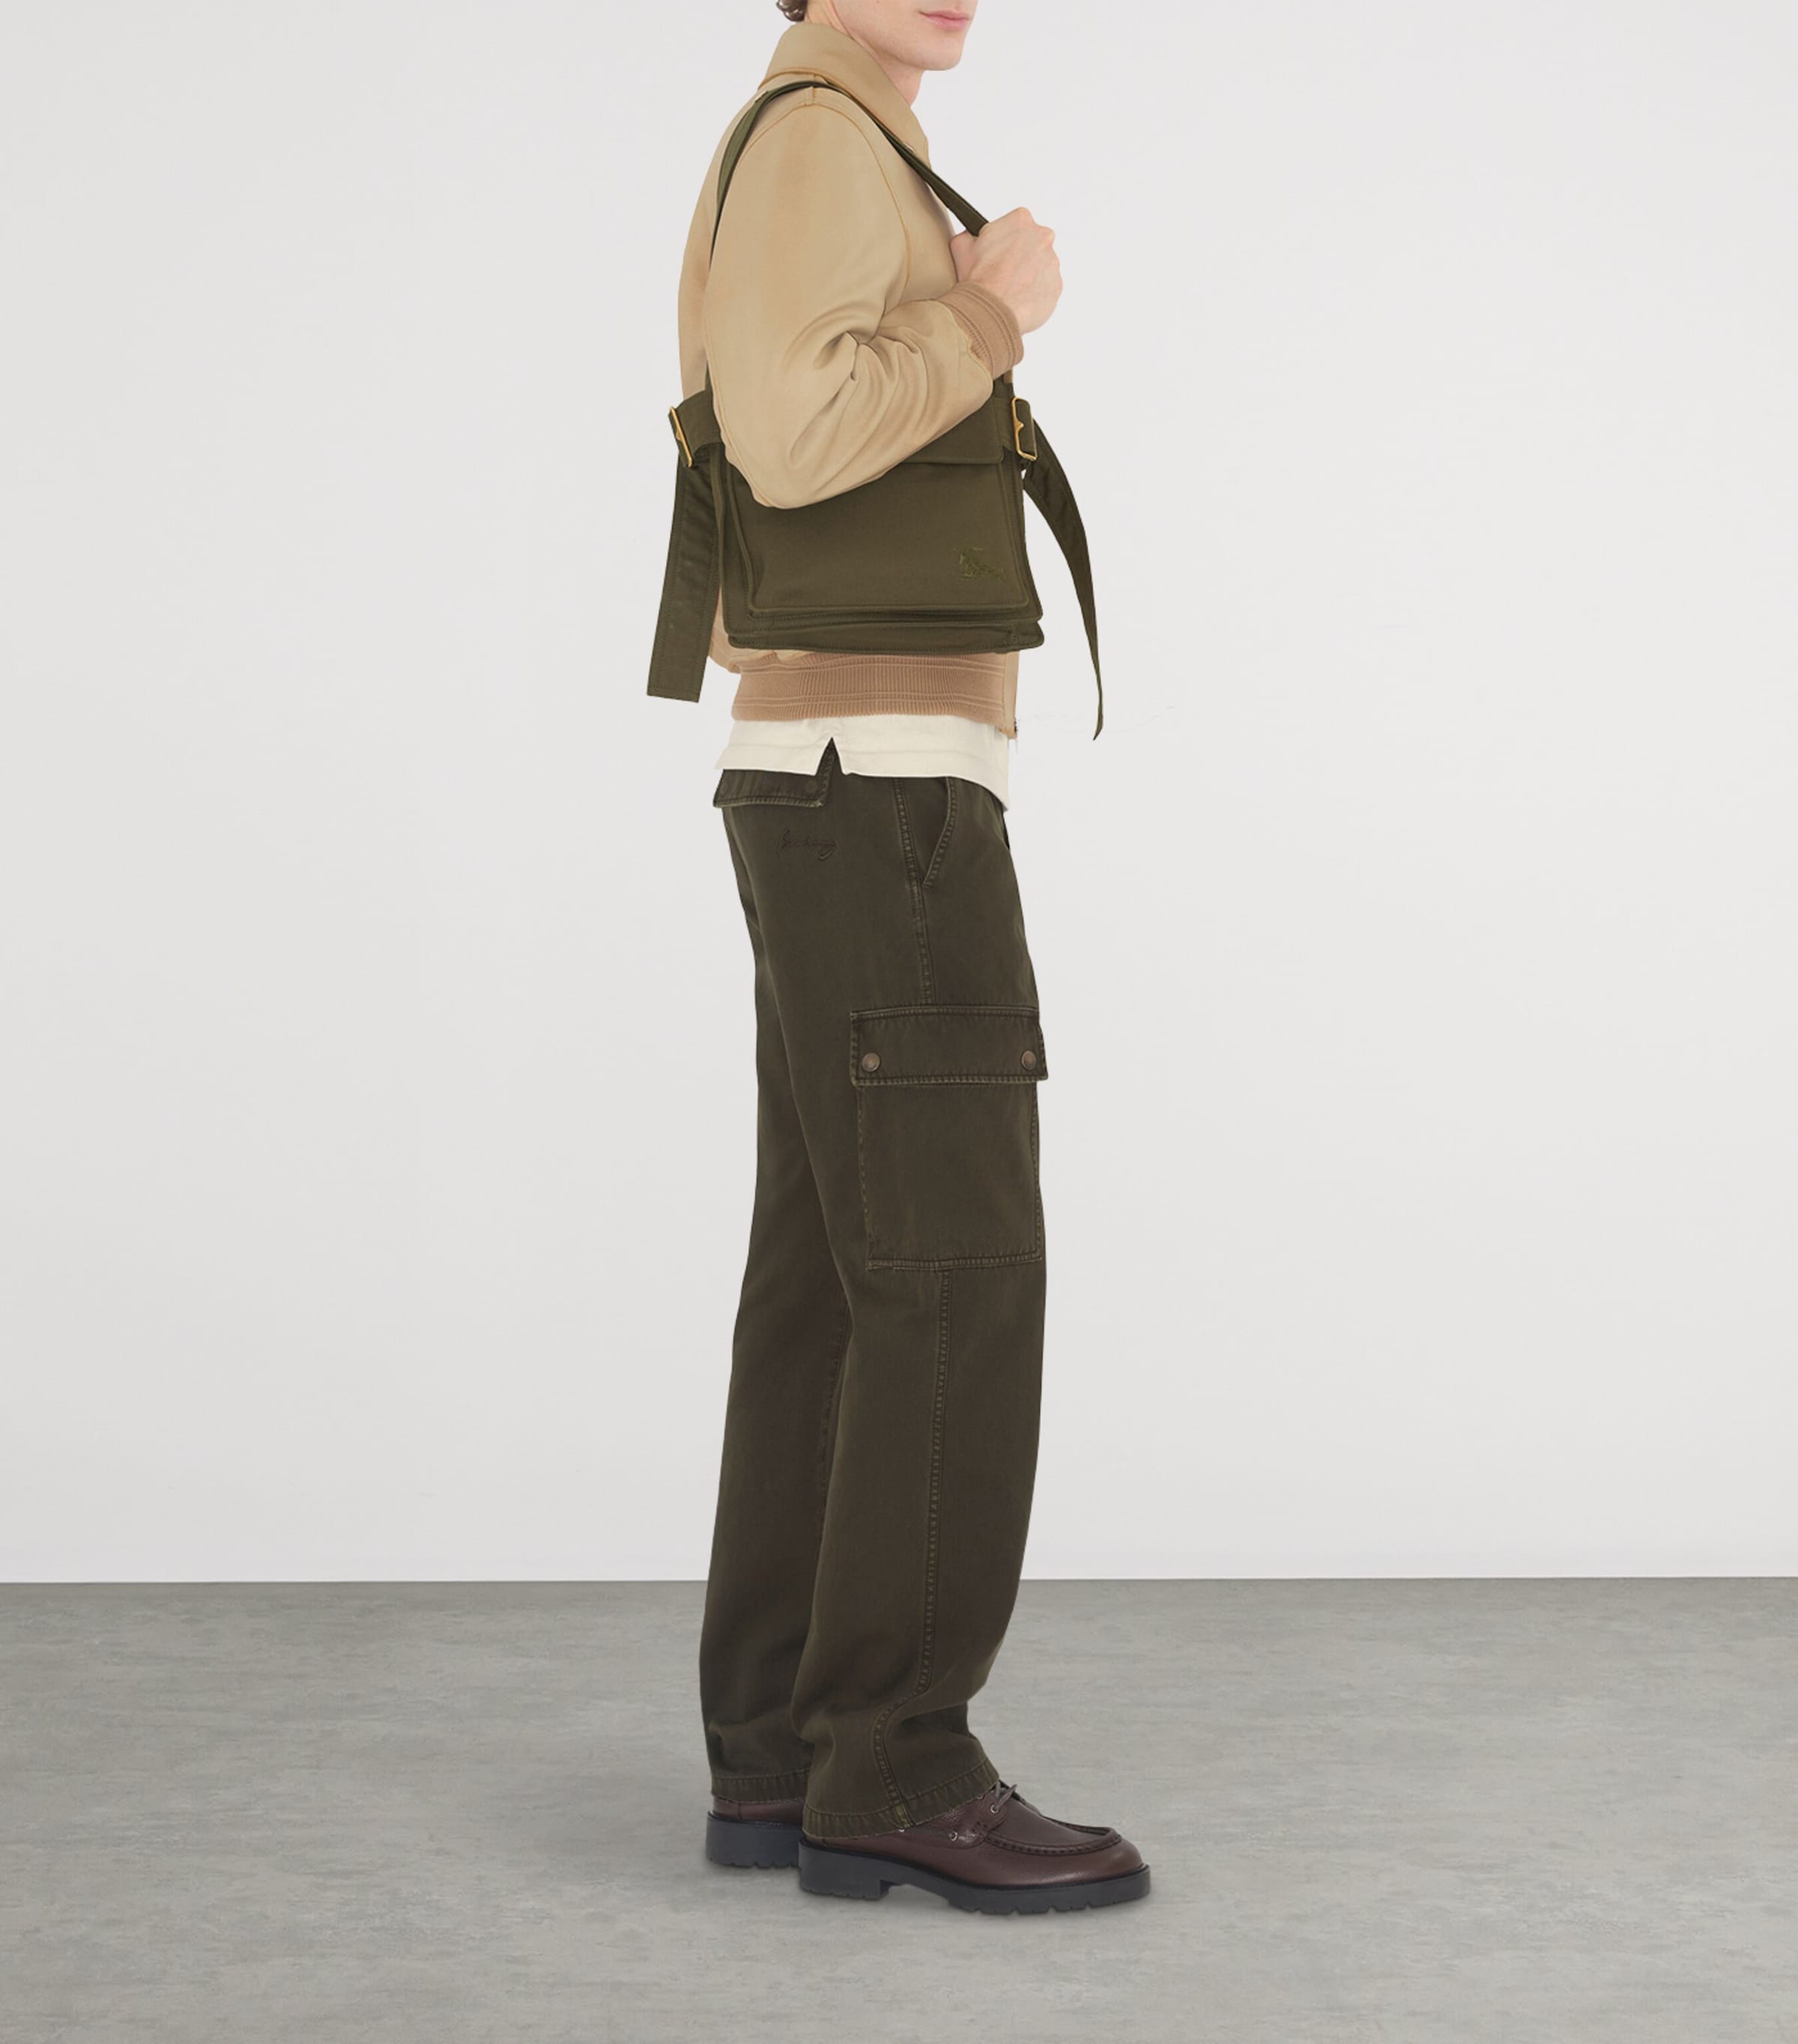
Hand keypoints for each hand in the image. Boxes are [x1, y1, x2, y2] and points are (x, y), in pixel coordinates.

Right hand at [949, 207, 1060, 335]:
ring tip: (1009, 289)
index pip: (1015, 225)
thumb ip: (970, 235)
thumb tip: (970, 237)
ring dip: (1028, 275)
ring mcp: (1052, 262)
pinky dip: (1035, 293)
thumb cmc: (978, 280)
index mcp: (1021, 220)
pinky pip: (1046, 287)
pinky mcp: (1057, 285)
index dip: (1004, 241)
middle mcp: (1042, 236)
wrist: (990, 312)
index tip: (997, 254)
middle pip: (1032, 244)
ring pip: (1041, 266)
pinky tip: (1018, 299)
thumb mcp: (961, 247)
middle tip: (1003, 273)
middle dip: (1019, 256)